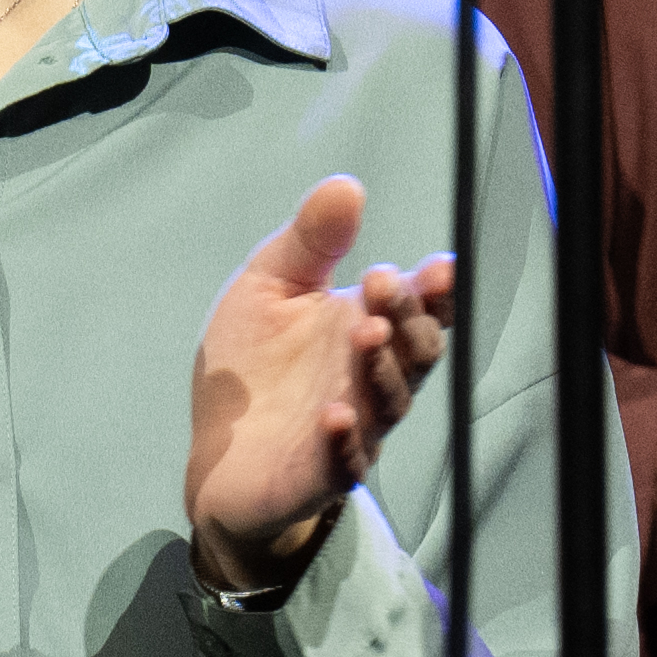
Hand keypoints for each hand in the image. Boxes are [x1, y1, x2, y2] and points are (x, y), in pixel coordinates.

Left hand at [186, 172, 464, 589]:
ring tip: (365, 334)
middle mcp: (371, 378)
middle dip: (409, 317)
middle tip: (382, 284)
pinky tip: (334, 414)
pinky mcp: (321, 471)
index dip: (435, 292)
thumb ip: (309, 241)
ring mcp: (354, 427)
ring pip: (389, 401)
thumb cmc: (252, 366)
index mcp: (366, 328)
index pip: (419, 309)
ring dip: (382, 369)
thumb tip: (346, 185)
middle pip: (416, 352)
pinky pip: (345, 461)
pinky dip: (345, 440)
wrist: (218, 451)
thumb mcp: (269, 286)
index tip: (437, 269)